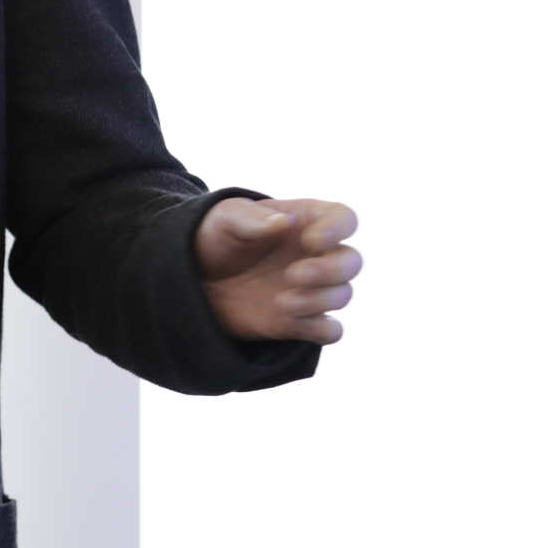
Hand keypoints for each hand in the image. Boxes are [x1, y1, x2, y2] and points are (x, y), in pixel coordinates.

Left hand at [195, 197, 359, 344]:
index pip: (344, 219)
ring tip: (280, 301)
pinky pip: (331, 330)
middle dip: (330, 270)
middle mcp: (315, 254)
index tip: (310, 241)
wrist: (195, 279)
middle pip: (352, 261)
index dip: (337, 229)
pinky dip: (321, 329)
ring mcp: (311, 288)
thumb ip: (252, 217)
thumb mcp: (223, 219)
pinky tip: (291, 322)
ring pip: (343, 295)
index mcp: (304, 220)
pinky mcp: (301, 320)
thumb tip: (286, 221)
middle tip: (293, 275)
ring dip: (319, 300)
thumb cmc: (213, 237)